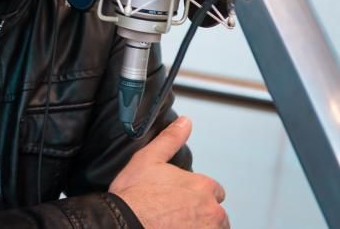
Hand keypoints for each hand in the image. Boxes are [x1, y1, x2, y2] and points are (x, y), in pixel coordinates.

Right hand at [109, 116, 228, 227]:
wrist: (124, 224)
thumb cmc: (134, 196)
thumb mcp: (148, 158)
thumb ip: (170, 139)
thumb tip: (184, 122)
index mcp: (202, 186)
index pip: (213, 191)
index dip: (196, 193)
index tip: (180, 198)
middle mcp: (211, 211)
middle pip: (215, 213)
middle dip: (200, 213)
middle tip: (175, 215)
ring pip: (212, 228)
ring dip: (199, 226)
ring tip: (174, 224)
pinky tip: (174, 228)